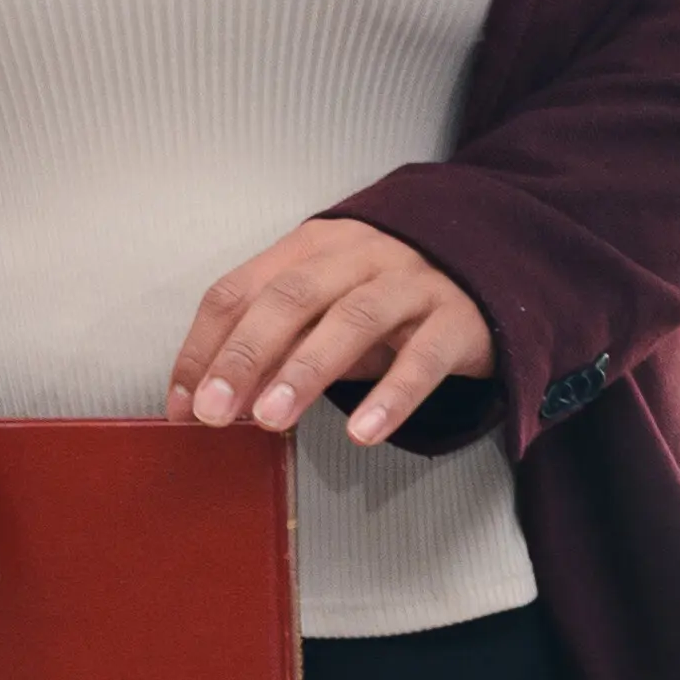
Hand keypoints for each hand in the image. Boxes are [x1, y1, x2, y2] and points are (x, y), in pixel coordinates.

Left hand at [172, 217, 492, 446]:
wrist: (494, 267)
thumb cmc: (393, 297)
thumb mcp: (328, 311)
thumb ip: (279, 346)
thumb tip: (217, 399)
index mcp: (312, 247)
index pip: (241, 289)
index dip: (205, 346)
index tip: (185, 402)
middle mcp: (360, 255)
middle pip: (290, 296)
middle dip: (245, 355)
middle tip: (216, 411)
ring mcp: (413, 282)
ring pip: (354, 318)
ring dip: (306, 369)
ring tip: (273, 418)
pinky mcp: (461, 318)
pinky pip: (425, 356)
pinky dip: (392, 395)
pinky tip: (365, 431)